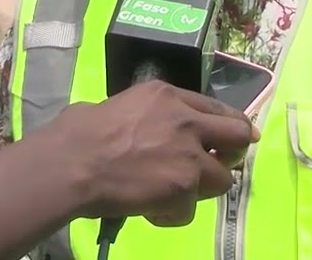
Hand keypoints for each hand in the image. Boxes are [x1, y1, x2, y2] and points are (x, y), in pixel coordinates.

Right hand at [57, 81, 257, 225]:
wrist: (73, 163)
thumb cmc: (79, 132)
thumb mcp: (119, 104)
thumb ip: (146, 113)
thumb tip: (143, 125)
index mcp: (168, 96)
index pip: (216, 108)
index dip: (230, 126)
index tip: (237, 138)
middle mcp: (186, 120)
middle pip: (239, 135)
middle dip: (234, 152)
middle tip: (220, 166)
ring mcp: (189, 154)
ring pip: (222, 179)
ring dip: (200, 190)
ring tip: (172, 196)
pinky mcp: (185, 187)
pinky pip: (190, 210)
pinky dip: (173, 215)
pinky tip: (152, 211)